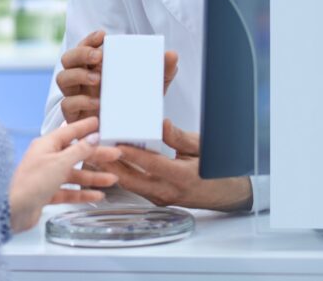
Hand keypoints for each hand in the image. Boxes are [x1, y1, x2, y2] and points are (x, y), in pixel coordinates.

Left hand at [8, 116, 121, 232]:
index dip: (85, 127)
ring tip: (111, 179)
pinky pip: (69, 191)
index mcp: (46, 145)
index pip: (70, 131)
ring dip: (93, 177)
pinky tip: (96, 196)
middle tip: (114, 154)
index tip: (98, 123)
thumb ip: (79, 150)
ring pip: (74, 174)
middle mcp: (46, 158)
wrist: (13, 210)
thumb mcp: (60, 163)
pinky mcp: (47, 193)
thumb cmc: (30, 183)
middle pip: (75, 154)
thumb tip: (93, 138)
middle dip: (95, 155)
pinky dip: (82, 193)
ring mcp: (46, 176)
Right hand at [57, 30, 179, 122]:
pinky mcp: (75, 116)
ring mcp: (76, 96)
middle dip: (81, 53)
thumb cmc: (138, 105)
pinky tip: (97, 103)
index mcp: (96, 67)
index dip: (89, 39)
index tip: (103, 35)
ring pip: (62, 78)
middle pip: (68, 59)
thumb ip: (163, 70)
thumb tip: (172, 54)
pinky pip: (67, 105)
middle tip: (99, 57)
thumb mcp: (153, 87)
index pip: (85, 46)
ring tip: (98, 79)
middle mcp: (82, 79)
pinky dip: (81, 101)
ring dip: (78, 75)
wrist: (131, 136)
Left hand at [93, 119, 252, 211]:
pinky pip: (136, 187)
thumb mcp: (202, 147)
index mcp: (182, 177)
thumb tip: (161, 124)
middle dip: (110, 164)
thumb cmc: (218, 169)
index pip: (151, 164)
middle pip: (132, 179)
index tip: (114, 141)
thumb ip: (178, 137)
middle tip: (93, 148)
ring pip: (131, 185)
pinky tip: (112, 163)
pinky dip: (123, 174)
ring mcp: (162, 198)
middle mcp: (169, 191)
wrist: (229, 193)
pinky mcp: (158, 199)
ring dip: (113, 170)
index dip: (131, 153)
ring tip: (94, 154)